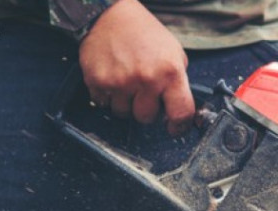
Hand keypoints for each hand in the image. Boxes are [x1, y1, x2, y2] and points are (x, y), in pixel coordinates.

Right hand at [79, 0, 193, 134]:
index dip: (179, 126)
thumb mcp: (174, 53)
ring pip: (123, 113)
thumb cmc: (144, 33)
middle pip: (146, 118)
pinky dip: (107, 96)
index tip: (174, 128)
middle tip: (143, 93)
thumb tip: (179, 108)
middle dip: (146, 110)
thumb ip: (178, 82)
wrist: (111, 15)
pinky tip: (112, 79)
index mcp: (170, 73)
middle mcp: (145, 79)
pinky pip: (103, 103)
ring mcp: (119, 82)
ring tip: (127, 83)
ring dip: (125, 104)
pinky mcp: (97, 81)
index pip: (181, 113)